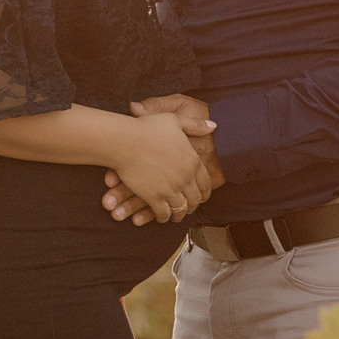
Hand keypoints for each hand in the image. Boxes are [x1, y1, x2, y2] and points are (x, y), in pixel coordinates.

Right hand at [110, 109, 214, 225]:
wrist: (126, 141)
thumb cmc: (148, 128)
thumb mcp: (176, 120)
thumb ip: (196, 125)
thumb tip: (213, 125)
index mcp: (192, 160)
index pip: (206, 182)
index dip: (205, 192)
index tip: (202, 196)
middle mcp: (185, 177)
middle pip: (195, 199)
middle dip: (193, 205)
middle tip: (188, 208)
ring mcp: (171, 189)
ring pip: (181, 209)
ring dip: (179, 214)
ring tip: (176, 216)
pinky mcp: (155, 198)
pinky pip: (164, 214)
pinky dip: (164, 218)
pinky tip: (162, 217)